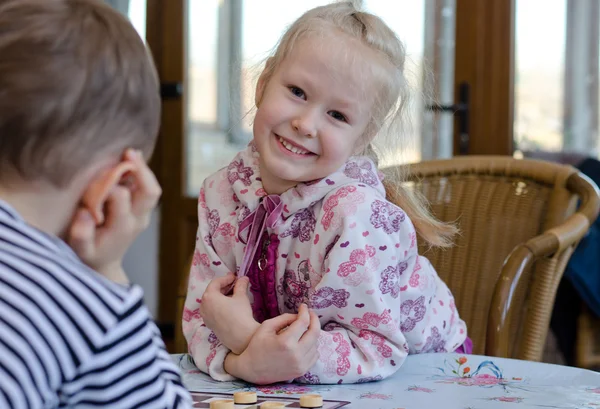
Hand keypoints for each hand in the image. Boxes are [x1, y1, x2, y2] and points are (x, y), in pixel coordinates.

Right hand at [68, 150, 160, 282]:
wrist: (105, 265)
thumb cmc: (89, 254)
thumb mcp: (80, 249)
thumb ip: (81, 233)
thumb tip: (86, 212)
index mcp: (122, 226)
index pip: (121, 197)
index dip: (108, 185)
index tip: (95, 182)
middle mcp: (138, 219)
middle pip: (150, 192)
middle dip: (142, 170)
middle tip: (129, 152)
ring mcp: (143, 214)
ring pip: (152, 188)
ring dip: (143, 169)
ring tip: (130, 152)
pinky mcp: (141, 209)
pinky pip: (147, 188)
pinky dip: (141, 173)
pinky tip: (131, 159)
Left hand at [200, 273, 258, 354]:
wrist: (241, 337)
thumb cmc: (240, 314)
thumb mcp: (241, 296)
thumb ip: (240, 285)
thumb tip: (243, 278)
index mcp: (209, 296)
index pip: (216, 283)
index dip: (226, 278)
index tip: (234, 277)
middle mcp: (203, 306)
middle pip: (211, 292)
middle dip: (223, 287)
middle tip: (234, 284)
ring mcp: (205, 316)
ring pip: (211, 302)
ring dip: (220, 296)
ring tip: (232, 295)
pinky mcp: (209, 325)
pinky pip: (211, 310)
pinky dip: (218, 305)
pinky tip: (229, 306)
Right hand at [225, 304, 319, 384]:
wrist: (252, 370)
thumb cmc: (257, 345)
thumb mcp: (267, 326)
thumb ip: (284, 318)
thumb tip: (299, 315)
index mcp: (285, 342)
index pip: (303, 322)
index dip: (305, 311)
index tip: (303, 306)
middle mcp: (296, 354)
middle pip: (315, 332)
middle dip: (314, 319)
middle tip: (310, 313)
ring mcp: (300, 364)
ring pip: (316, 343)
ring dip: (312, 333)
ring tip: (304, 329)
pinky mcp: (302, 371)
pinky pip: (315, 355)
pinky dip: (312, 346)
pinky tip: (305, 342)